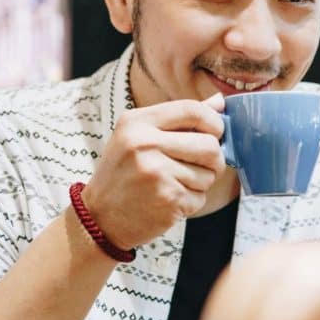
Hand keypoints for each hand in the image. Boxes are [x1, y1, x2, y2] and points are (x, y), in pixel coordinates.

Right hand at [81, 93, 226, 249]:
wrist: (100, 216)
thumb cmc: (124, 172)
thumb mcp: (139, 135)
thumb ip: (179, 118)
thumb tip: (219, 103)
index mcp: (137, 123)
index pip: (192, 110)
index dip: (214, 121)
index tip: (216, 132)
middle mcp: (145, 145)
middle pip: (209, 146)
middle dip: (215, 158)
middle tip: (204, 165)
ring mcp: (156, 174)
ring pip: (209, 175)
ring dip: (201, 182)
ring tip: (176, 183)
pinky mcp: (167, 200)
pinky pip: (200, 197)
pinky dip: (192, 201)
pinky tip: (170, 200)